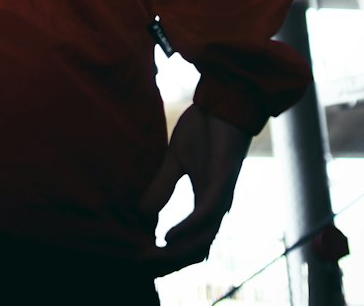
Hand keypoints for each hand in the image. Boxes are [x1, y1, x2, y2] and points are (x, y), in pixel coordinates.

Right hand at [139, 105, 250, 276]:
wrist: (222, 102)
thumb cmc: (203, 130)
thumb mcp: (175, 160)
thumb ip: (162, 186)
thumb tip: (141, 213)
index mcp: (206, 205)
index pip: (190, 243)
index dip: (167, 255)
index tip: (140, 257)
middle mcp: (216, 208)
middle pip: (196, 250)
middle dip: (169, 261)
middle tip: (141, 262)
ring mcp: (220, 197)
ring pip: (203, 240)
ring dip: (177, 252)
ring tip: (152, 254)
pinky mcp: (222, 182)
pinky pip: (206, 214)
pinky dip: (188, 229)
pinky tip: (169, 235)